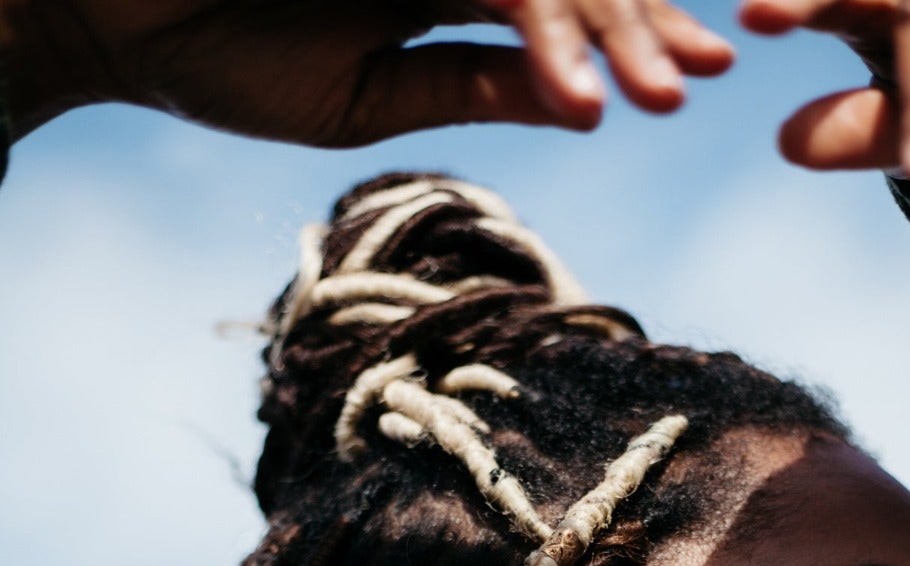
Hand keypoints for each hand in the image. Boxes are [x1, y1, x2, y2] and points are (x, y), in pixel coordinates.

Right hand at [1, 0, 732, 145]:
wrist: (110, 22)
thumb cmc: (222, 54)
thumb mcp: (365, 98)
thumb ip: (467, 85)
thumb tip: (581, 101)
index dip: (631, 31)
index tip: (694, 83)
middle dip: (634, 27)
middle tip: (691, 89)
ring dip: (588, 25)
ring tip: (642, 94)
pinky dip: (522, 16)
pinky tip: (563, 77)